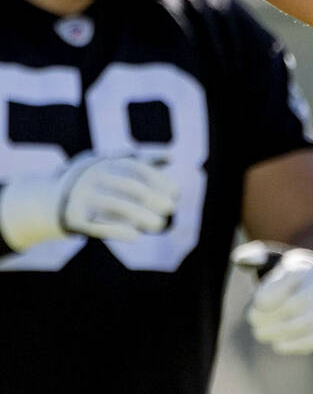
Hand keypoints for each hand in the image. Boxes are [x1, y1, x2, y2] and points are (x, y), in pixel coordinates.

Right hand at [0, 154, 178, 251]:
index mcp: (107, 163)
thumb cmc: (98, 182)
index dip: (159, 180)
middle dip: (153, 198)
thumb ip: (142, 162)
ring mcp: (84, 196)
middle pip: (129, 187)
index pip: (138, 168)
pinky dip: (117, 230)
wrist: (54, 198)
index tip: (177, 192)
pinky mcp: (75, 216)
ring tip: (159, 226)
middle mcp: (95, 176)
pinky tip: (136, 236)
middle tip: (171, 209)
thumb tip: (170, 157)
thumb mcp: (114, 166)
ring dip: (140, 216)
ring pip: (116, 206)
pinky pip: (98, 225)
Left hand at [235, 243, 312, 353]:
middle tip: (253, 319)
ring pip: (308, 323)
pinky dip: (296, 345)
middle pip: (297, 303)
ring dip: (279, 332)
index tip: (257, 301)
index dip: (270, 294)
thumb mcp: (272, 260)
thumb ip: (254, 257)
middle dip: (270, 316)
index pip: (291, 277)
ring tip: (262, 332)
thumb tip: (241, 259)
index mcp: (306, 267)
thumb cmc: (285, 276)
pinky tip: (279, 344)